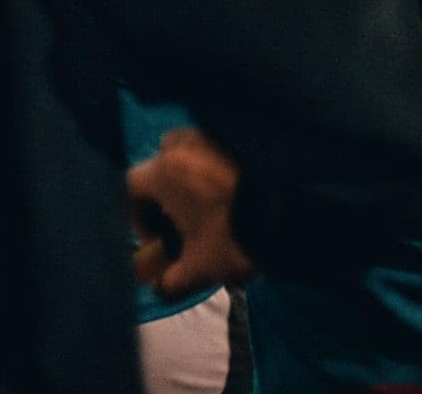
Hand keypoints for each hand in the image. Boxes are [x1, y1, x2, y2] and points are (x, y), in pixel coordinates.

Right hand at [127, 128, 255, 296]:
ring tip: (207, 205)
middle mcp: (185, 142)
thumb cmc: (236, 234)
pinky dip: (213, 165)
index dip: (135, 215)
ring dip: (188, 175)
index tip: (156, 237)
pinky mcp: (238, 133)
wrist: (292, 209)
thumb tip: (159, 288)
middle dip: (163, 191)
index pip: (129, 185)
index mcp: (166, 169)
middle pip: (159, 162)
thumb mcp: (199, 267)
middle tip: (180, 219)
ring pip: (187, 149)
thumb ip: (170, 281)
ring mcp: (213, 132)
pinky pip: (213, 145)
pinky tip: (229, 191)